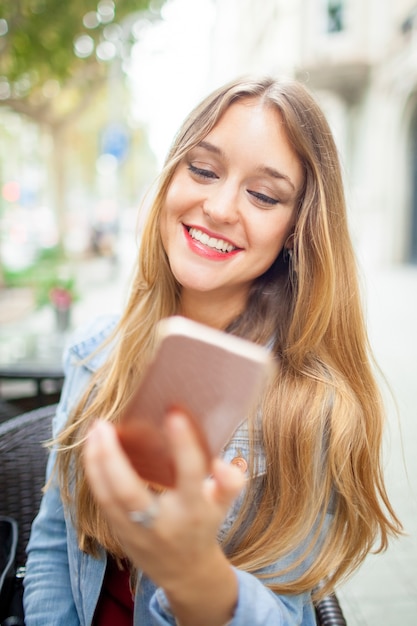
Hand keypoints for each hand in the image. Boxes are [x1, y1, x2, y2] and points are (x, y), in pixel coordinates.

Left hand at [83, 411, 244, 624]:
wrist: (184, 572)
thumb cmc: (203, 525)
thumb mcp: (222, 505)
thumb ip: (229, 483)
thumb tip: (218, 462)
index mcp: (194, 510)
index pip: (190, 475)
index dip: (184, 445)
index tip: (174, 413)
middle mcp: (162, 521)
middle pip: (130, 491)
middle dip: (113, 457)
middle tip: (105, 424)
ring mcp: (136, 529)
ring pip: (108, 496)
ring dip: (96, 461)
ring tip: (94, 429)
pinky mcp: (118, 531)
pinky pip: (101, 500)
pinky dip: (93, 473)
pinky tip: (91, 448)